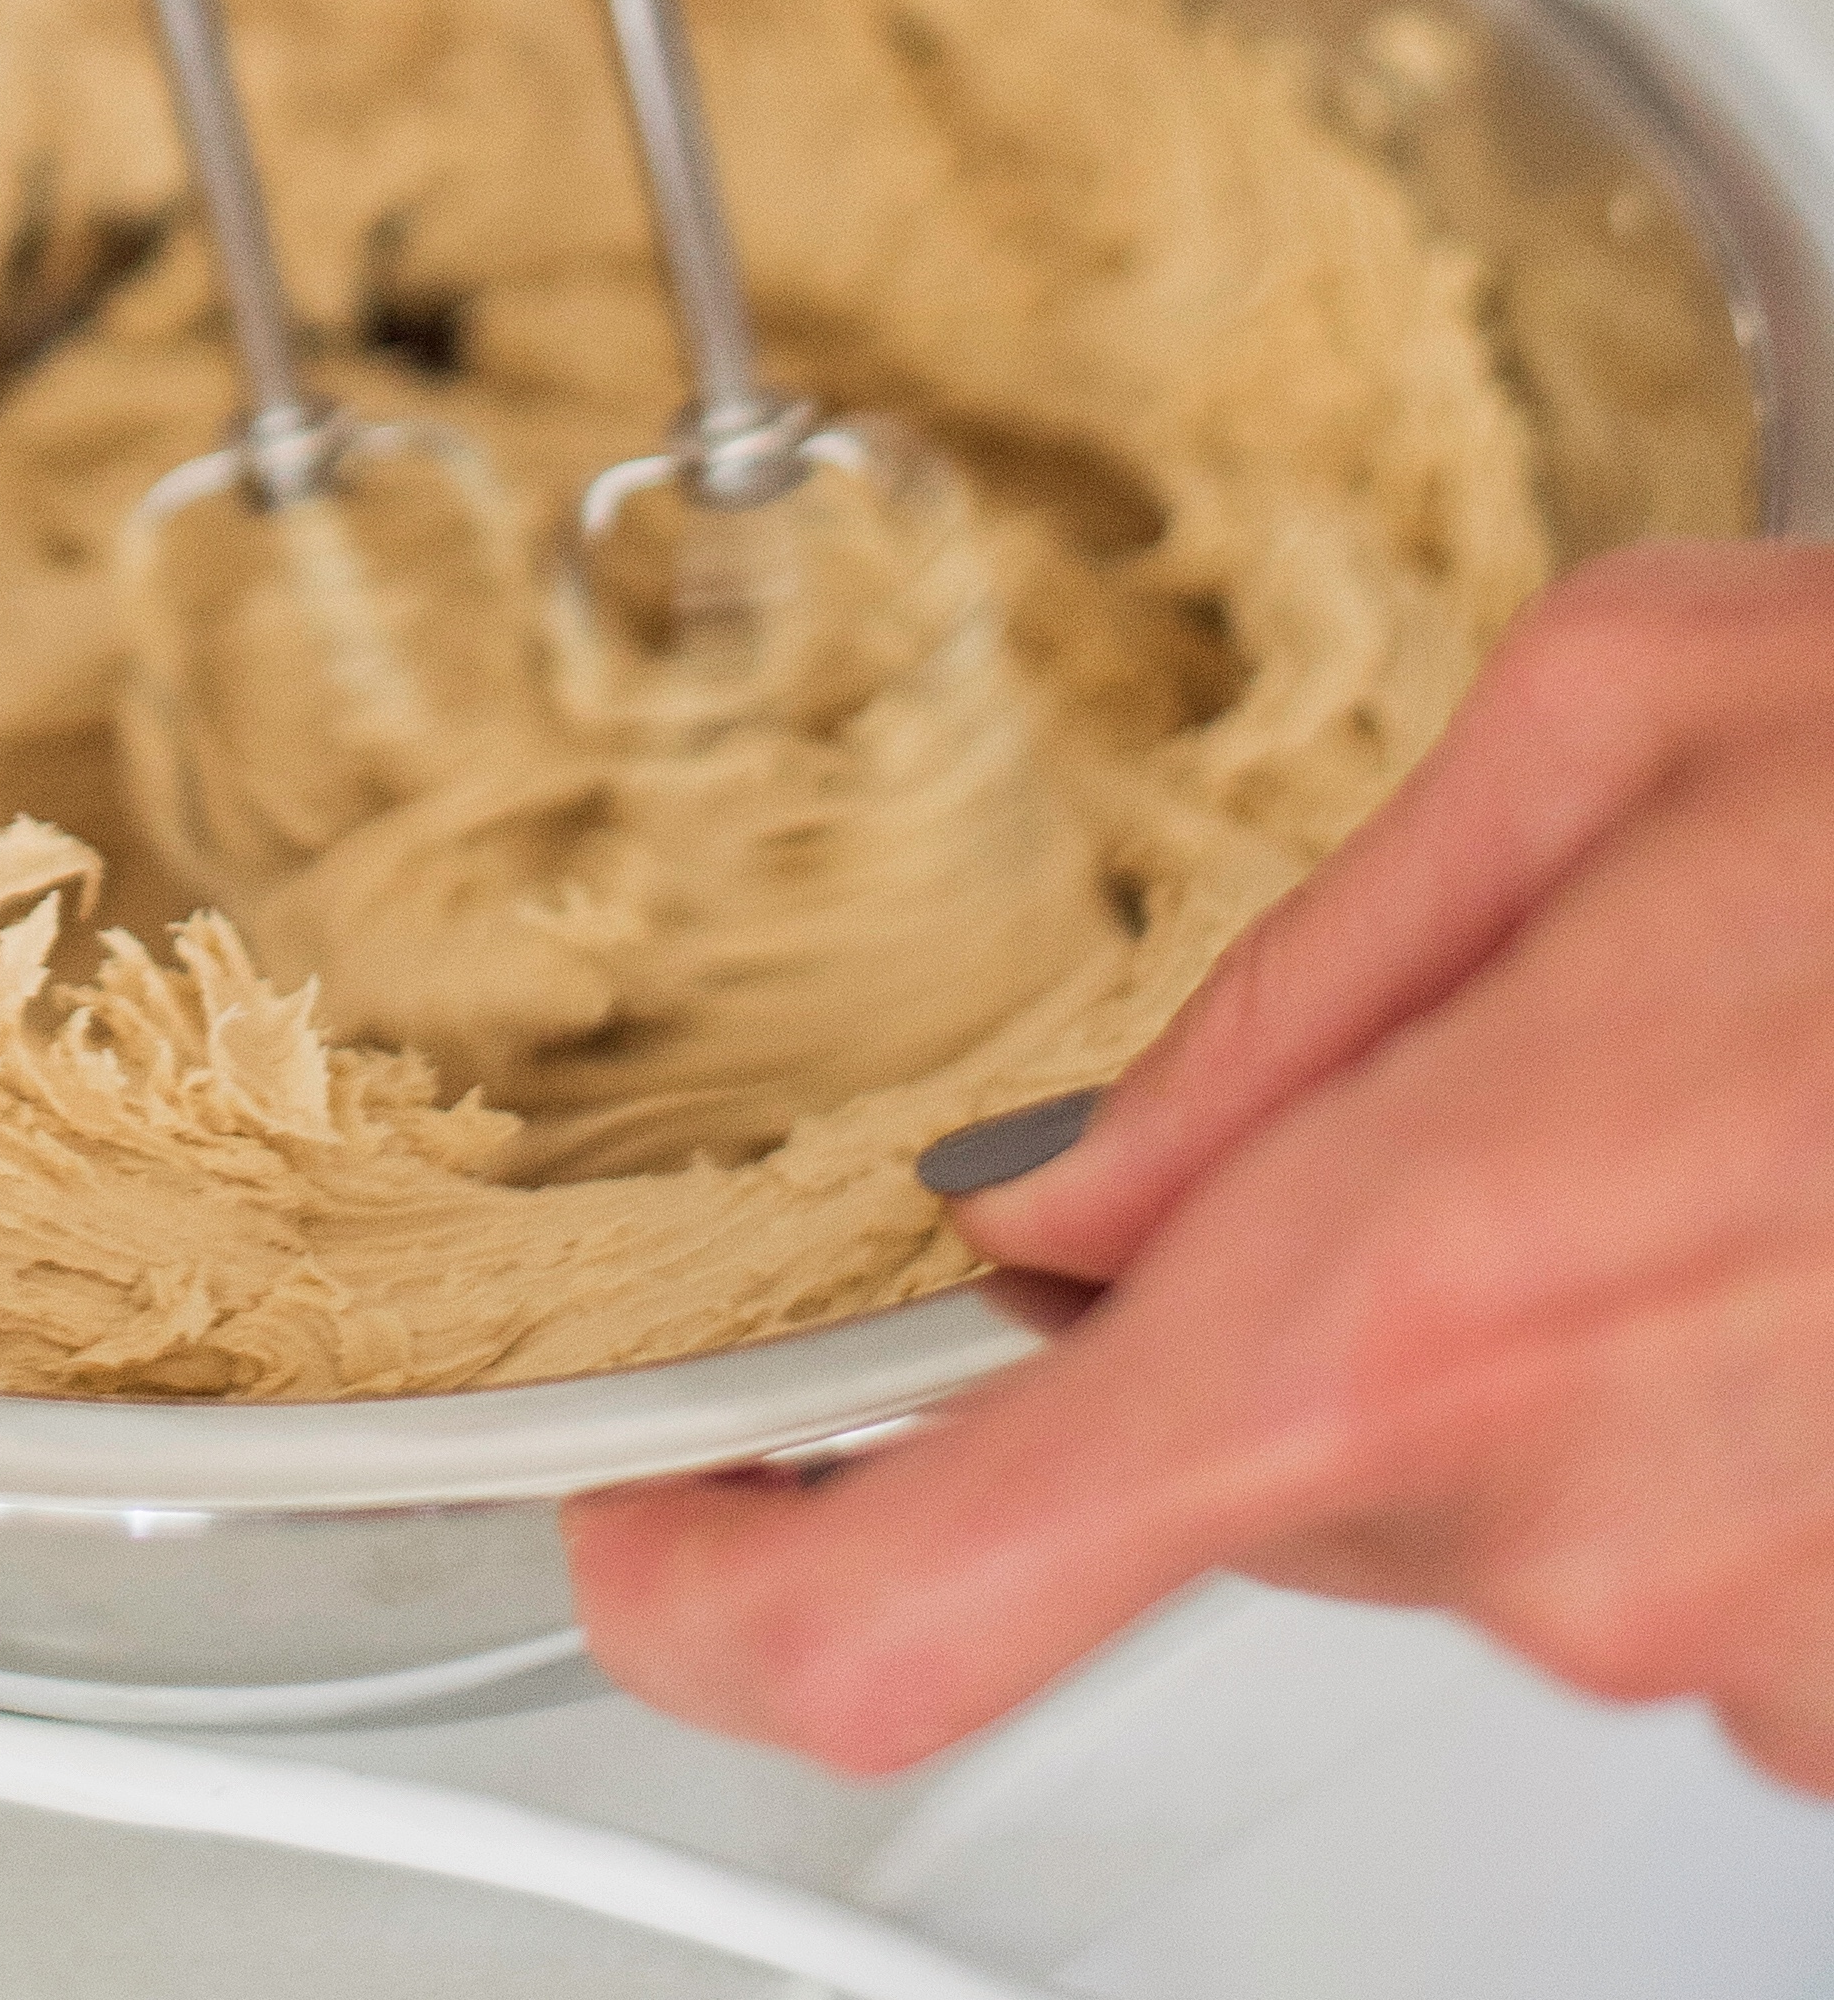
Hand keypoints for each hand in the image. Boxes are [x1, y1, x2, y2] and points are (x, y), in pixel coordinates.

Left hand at [563, 539, 1833, 1789]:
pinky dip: (1732, 1395)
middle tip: (1544, 1067)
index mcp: (1424, 1280)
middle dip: (1321, 1282)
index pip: (935, 1592)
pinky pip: (1706, 1549)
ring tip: (1762, 1111)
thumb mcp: (1606, 729)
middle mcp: (1587, 1522)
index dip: (732, 1593)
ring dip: (1570, 1322)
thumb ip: (1286, 999)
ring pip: (1510, 1504)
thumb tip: (1066, 1198)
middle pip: (1268, 1469)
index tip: (647, 1527)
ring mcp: (1776, 1639)